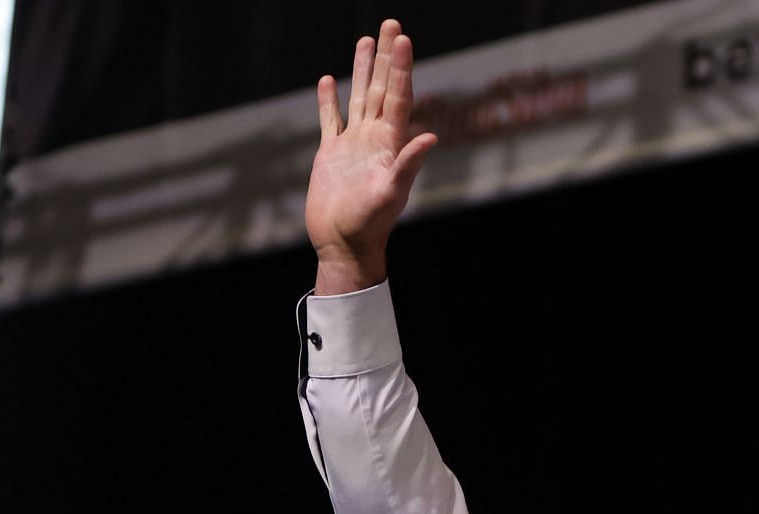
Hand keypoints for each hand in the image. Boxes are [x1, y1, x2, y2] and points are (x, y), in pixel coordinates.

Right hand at [306, 19, 437, 294]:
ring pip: (358, 97)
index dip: (401, 67)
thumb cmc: (370, 224)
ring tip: (365, 40)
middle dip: (386, 56)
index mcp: (390, 143)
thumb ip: (408, 164)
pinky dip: (329, 100)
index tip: (403, 38)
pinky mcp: (331, 154)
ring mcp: (353, 144)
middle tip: (391, 24)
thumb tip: (430, 136)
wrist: (344, 244)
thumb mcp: (391, 193)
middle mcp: (374, 138)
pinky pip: (330, 120)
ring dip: (362, 69)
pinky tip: (329, 80)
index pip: (398, 96)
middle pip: (381, 87)